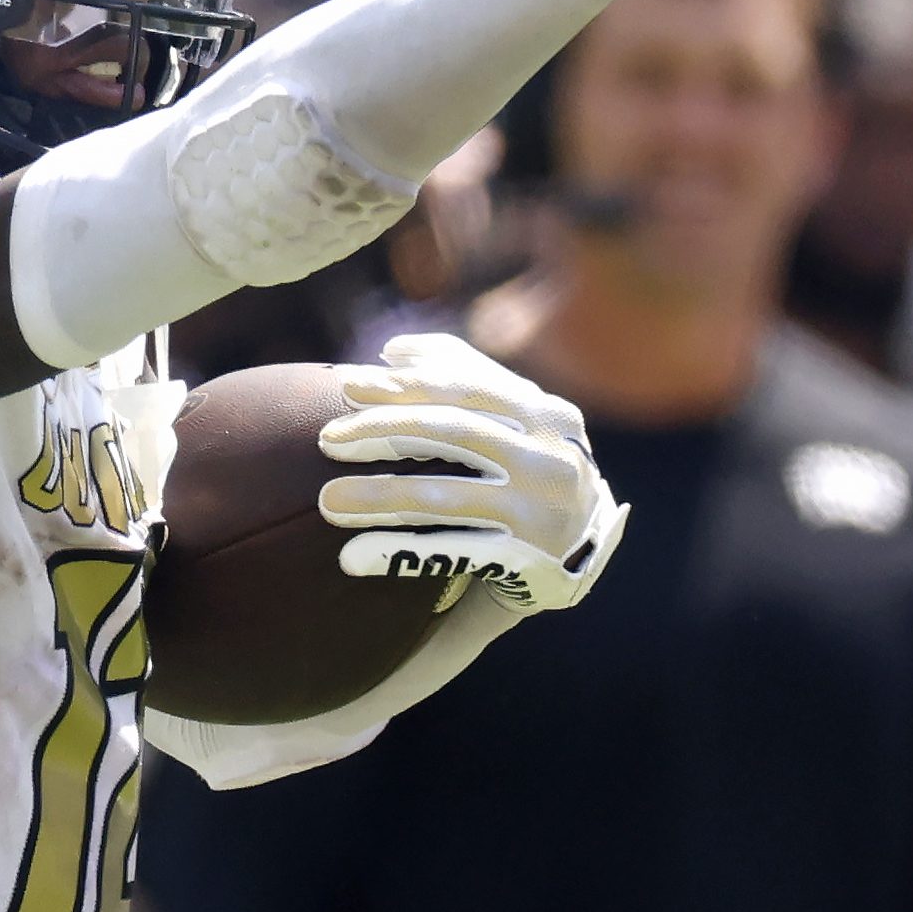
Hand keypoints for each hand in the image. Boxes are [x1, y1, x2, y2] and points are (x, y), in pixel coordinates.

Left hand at [318, 332, 626, 614]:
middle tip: (325, 438)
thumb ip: (465, 377)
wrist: (586, 553)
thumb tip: (392, 352)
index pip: (463, 386)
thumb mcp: (518, 420)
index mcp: (544, 413)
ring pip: (444, 496)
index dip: (401, 383)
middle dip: (382, 430)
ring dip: (378, 496)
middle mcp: (548, 457)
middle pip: (450, 432)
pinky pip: (450, 553)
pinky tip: (352, 557)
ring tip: (327, 500)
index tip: (343, 383)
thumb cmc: (532, 472)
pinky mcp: (525, 559)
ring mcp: (539, 511)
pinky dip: (398, 553)